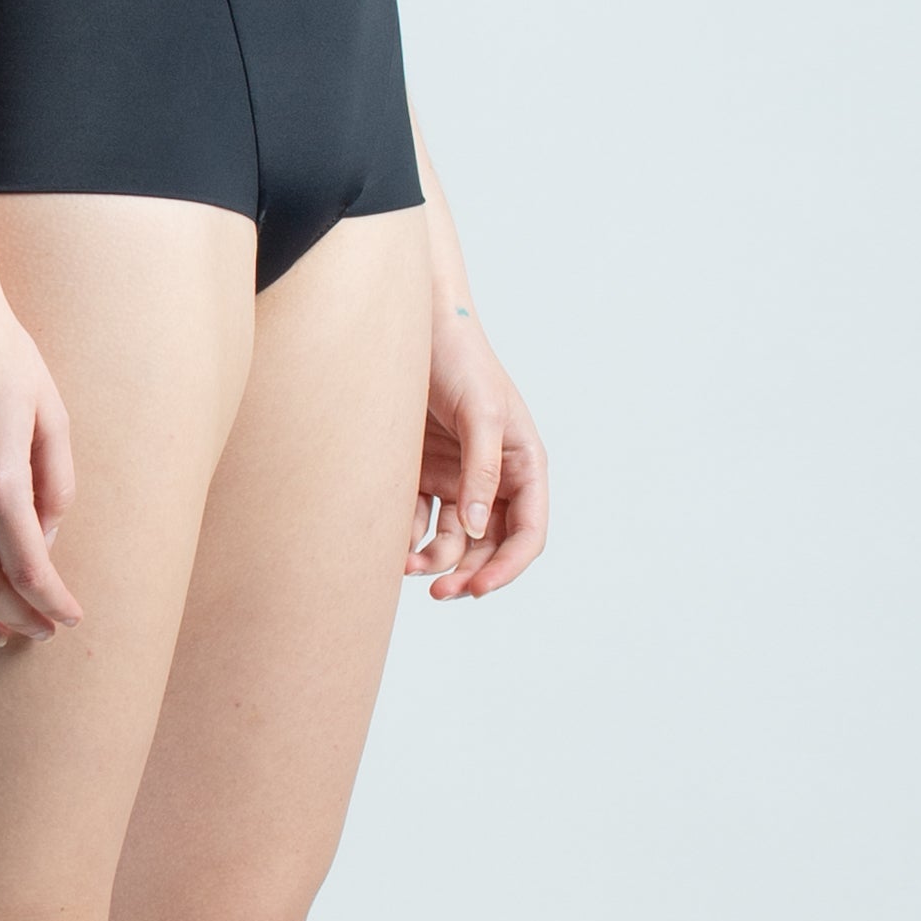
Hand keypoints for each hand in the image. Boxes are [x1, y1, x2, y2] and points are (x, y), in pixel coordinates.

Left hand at [409, 295, 547, 600]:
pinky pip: (420, 522)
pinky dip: (410, 540)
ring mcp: (457, 479)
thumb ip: (484, 470)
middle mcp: (493, 478)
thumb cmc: (459, 358)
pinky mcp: (423, 475)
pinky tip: (393, 548)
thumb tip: (480, 529)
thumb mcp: (481, 411)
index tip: (479, 588)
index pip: (527, 532)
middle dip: (469, 573)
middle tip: (440, 593)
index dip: (508, 566)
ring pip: (453, 540)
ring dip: (436, 562)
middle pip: (489, 545)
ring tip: (408, 569)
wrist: (411, 326)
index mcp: (523, 464)